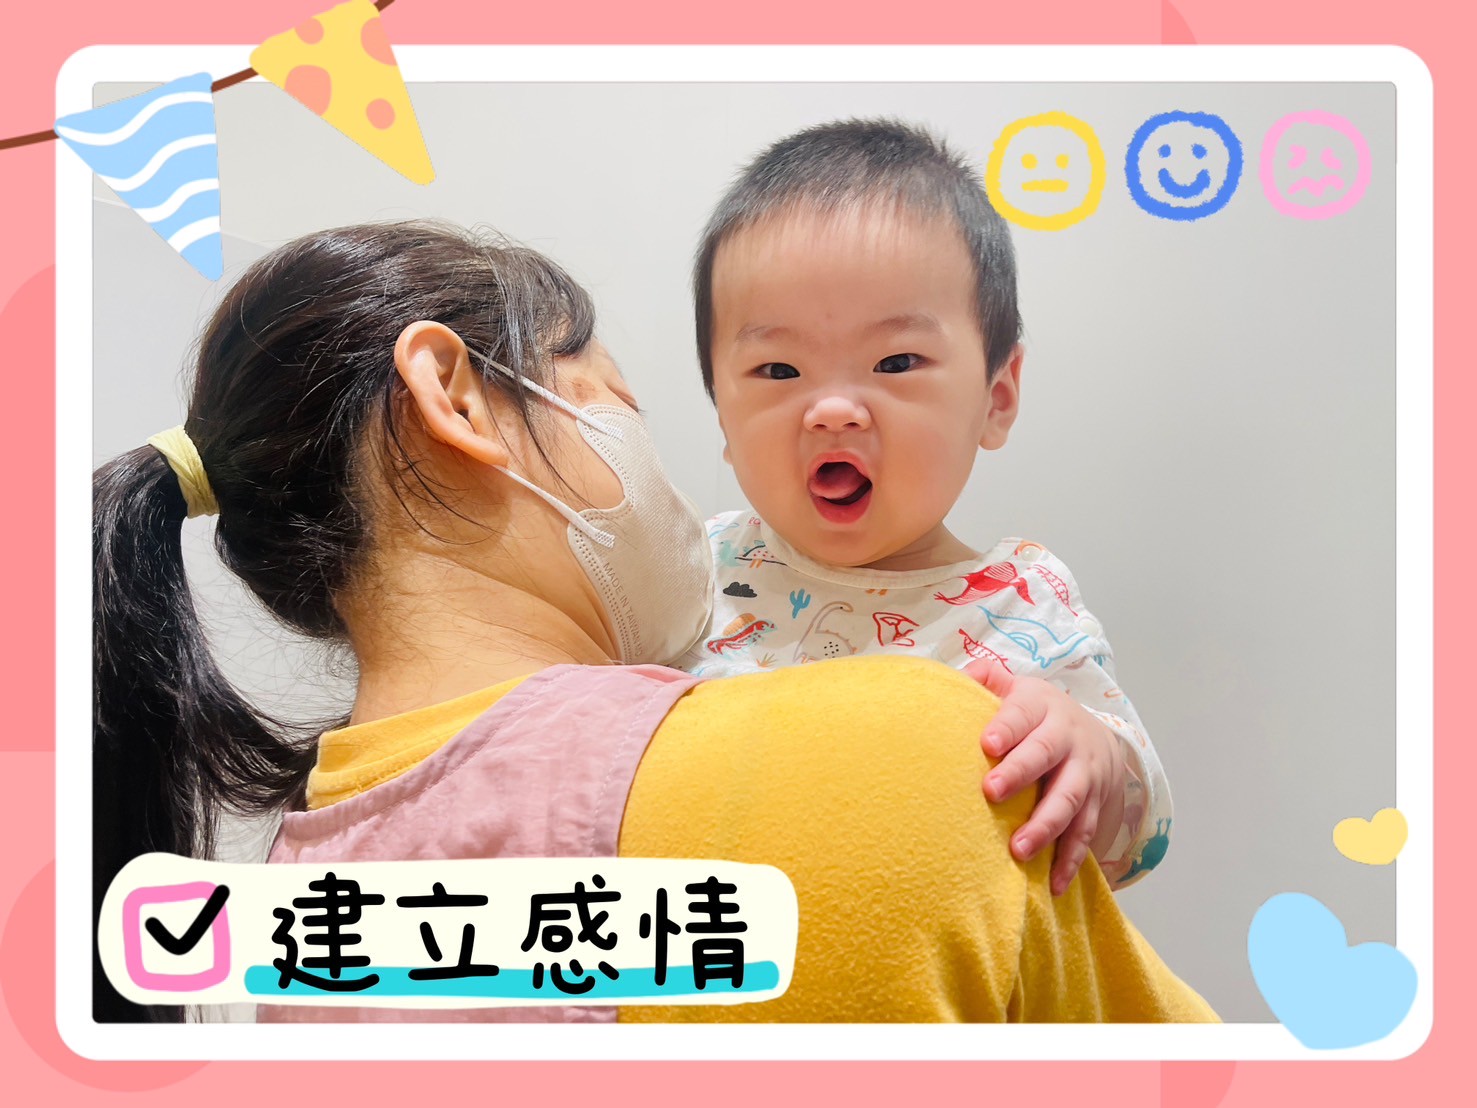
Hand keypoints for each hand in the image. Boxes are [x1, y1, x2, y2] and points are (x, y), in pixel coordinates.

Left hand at [964, 659, 1125, 895]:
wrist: (1094, 735)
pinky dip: (1071, 861)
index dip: (1007, 727)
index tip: (986, 744)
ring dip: (1045, 826)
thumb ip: (984, 679)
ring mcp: (1084, 773)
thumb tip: (952, 677)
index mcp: (1042, 706)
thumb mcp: (1015, 689)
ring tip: (1018, 849)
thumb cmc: (1034, 715)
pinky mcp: (1095, 805)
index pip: (1023, 713)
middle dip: (1020, 773)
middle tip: (991, 793)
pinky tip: (1053, 885)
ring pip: (1068, 800)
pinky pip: (1085, 835)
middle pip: (1046, 754)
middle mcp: (1067, 738)